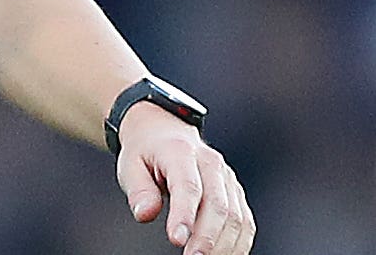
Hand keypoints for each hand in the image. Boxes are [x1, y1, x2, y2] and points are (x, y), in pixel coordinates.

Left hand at [115, 102, 254, 252]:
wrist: (165, 132)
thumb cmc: (146, 153)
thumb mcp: (130, 165)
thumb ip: (138, 190)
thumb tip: (145, 214)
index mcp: (180, 151)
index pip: (187, 186)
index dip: (184, 215)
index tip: (176, 240)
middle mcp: (211, 163)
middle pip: (218, 205)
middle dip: (207, 237)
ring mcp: (228, 179)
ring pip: (237, 217)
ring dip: (225, 245)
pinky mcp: (236, 193)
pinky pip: (246, 222)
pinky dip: (238, 243)